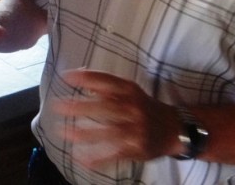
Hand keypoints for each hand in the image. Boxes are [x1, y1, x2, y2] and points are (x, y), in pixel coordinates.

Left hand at [51, 68, 180, 169]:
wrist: (176, 128)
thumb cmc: (146, 106)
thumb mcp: (131, 90)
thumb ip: (107, 84)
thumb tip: (78, 76)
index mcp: (131, 91)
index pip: (106, 81)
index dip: (86, 78)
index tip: (66, 76)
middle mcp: (134, 108)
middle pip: (105, 107)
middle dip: (80, 106)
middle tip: (58, 106)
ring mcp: (136, 130)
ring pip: (108, 132)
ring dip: (85, 134)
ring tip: (64, 132)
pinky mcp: (137, 149)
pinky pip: (115, 154)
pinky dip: (98, 158)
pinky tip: (81, 158)